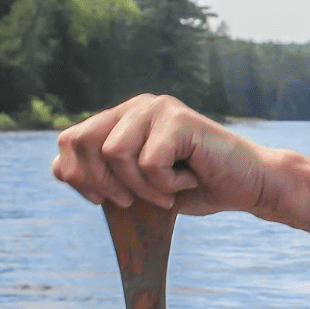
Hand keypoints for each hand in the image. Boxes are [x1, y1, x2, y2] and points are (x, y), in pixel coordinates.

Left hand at [52, 94, 267, 215]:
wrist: (251, 186)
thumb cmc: (199, 188)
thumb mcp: (140, 188)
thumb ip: (102, 176)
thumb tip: (58, 168)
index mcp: (123, 118)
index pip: (68, 140)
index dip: (77, 176)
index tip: (105, 201)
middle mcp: (137, 106)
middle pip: (81, 142)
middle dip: (101, 183)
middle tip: (134, 203)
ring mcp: (157, 108)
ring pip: (114, 154)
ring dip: (140, 187)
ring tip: (168, 192)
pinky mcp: (178, 120)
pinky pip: (148, 162)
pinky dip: (166, 185)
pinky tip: (190, 179)